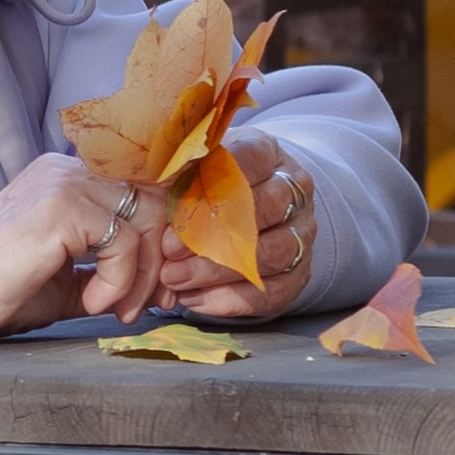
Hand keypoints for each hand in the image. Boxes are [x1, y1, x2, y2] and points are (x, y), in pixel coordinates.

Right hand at [0, 154, 167, 342]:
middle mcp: (67, 169)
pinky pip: (123, 241)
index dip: (160, 240)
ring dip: (140, 277)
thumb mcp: (68, 276)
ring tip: (116, 310)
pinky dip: (118, 281)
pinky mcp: (60, 207)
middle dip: (158, 260)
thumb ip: (109, 265)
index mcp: (67, 177)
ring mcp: (63, 183)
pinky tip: (92, 302)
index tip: (156, 289)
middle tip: (148, 304)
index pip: (142, 192)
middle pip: (152, 202)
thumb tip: (161, 280)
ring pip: (143, 221)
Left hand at [158, 129, 313, 318]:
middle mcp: (295, 194)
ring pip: (267, 256)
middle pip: (264, 211)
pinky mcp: (298, 274)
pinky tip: (192, 298)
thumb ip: (183, 169)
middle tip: (169, 250)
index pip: (251, 160)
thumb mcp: (200, 163)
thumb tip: (152, 177)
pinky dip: (228, 300)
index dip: (212, 186)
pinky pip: (268, 294)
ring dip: (216, 272)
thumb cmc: (215, 181)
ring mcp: (301, 236)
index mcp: (270, 154)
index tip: (175, 209)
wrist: (256, 204)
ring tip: (174, 278)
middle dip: (213, 233)